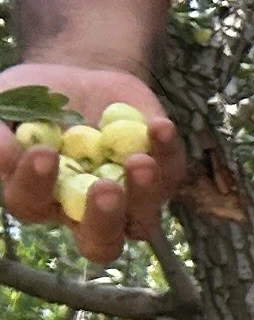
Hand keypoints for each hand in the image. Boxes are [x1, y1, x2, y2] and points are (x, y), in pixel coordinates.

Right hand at [1, 62, 185, 264]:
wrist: (79, 77)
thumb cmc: (33, 100)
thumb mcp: (5, 104)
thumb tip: (3, 155)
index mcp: (36, 197)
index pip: (32, 205)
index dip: (35, 185)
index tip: (42, 152)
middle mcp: (84, 211)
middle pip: (98, 242)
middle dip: (102, 219)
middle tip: (104, 188)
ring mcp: (128, 200)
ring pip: (142, 219)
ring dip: (144, 192)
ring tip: (139, 159)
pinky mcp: (161, 176)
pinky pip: (171, 174)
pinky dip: (168, 153)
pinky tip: (159, 126)